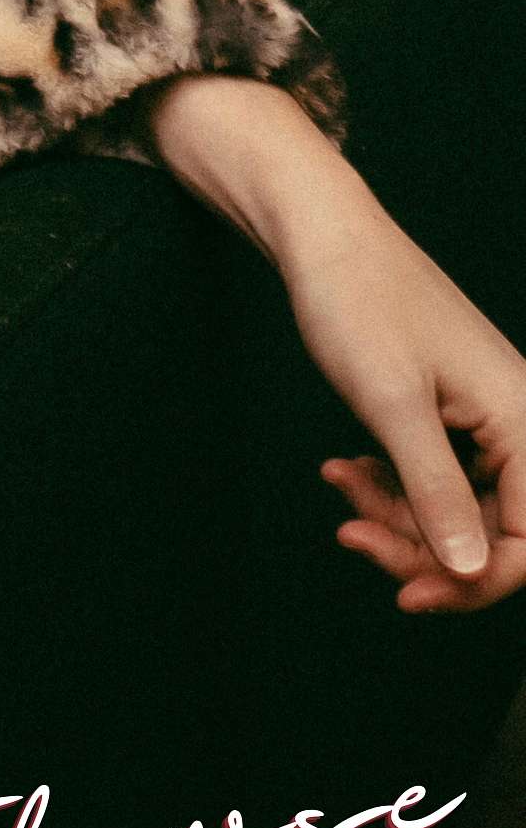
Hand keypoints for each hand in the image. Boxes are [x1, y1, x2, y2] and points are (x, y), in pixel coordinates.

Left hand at [150, 76, 525, 613]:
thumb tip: (470, 571)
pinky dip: (391, 486)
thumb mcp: (393, 405)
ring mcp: (483, 419)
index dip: (474, 580)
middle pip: (493, 531)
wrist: (322, 235)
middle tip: (353, 538)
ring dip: (399, 517)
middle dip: (423, 546)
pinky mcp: (447, 414)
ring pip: (458, 508)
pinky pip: (434, 477)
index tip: (406, 592)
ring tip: (342, 490)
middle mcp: (519, 423)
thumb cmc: (359, 303)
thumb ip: (436, 491)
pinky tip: (345, 472)